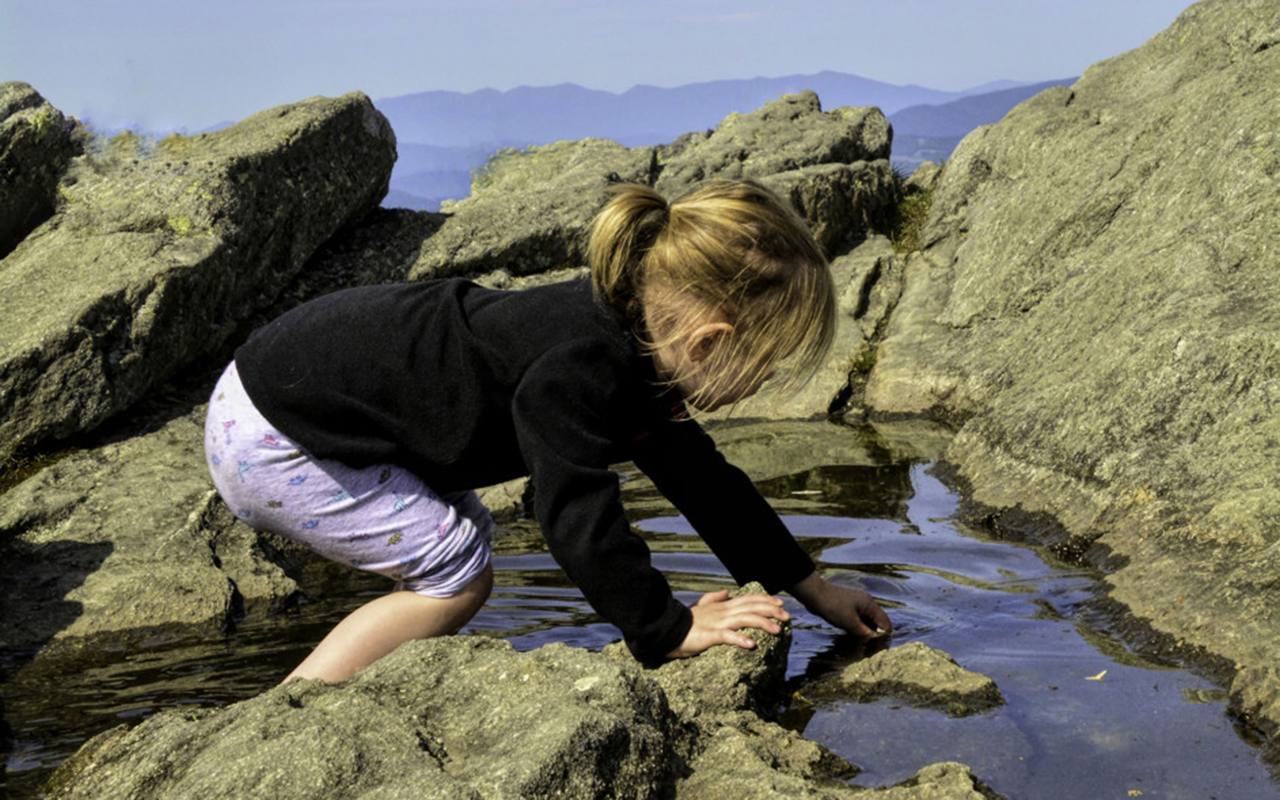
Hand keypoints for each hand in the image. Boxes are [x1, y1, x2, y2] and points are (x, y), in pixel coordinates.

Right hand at [666, 589, 789, 657]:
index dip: (765, 600)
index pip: (748, 599)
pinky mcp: (708, 636)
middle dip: (771, 610)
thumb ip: (713, 598)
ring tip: (777, 630)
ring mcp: (716, 623)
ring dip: (762, 623)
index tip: (780, 603)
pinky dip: (739, 638)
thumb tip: (726, 591)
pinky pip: (726, 636)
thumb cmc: (683, 622)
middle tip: (787, 617)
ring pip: (744, 619)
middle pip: (751, 607)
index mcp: (721, 606)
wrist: (665, 630)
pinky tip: (751, 644)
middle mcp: (722, 612)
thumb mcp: (699, 607)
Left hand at [789, 571, 890, 637]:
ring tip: (863, 645)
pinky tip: (855, 637)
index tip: (881, 647)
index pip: (884, 621)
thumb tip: (876, 639)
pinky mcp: (847, 607)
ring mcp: (856, 604)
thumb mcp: (850, 623)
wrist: (814, 595)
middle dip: (875, 634)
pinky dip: (858, 628)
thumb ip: (865, 632)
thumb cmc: (833, 606)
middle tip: (871, 649)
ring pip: (866, 621)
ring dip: (866, 632)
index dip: (884, 635)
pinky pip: (857, 619)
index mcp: (869, 604)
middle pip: (876, 621)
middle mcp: (865, 603)